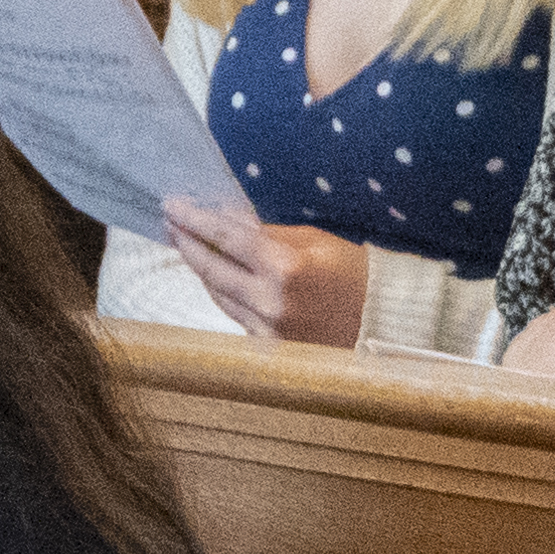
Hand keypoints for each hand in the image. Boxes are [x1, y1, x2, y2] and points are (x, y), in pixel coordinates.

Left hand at [160, 200, 370, 349]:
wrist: (385, 323)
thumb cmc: (357, 273)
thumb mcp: (316, 239)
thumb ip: (267, 232)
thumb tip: (226, 218)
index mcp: (286, 267)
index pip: (225, 238)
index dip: (195, 220)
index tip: (172, 206)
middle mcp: (270, 301)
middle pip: (211, 268)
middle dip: (186, 243)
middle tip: (170, 223)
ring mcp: (267, 328)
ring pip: (218, 293)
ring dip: (200, 268)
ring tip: (187, 244)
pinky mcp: (269, 347)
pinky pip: (234, 314)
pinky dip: (222, 292)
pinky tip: (214, 276)